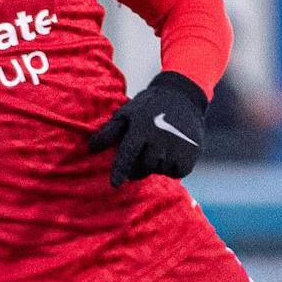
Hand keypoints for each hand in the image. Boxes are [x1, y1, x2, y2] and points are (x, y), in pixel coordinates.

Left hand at [86, 71, 207, 187]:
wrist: (182, 97)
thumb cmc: (148, 107)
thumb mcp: (126, 113)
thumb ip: (109, 132)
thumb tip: (91, 148)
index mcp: (141, 128)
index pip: (128, 154)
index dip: (121, 170)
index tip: (115, 184)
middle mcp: (159, 138)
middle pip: (144, 167)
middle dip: (140, 165)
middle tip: (145, 150)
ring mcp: (176, 146)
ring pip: (160, 169)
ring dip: (157, 164)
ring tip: (160, 147)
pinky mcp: (190, 154)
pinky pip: (176, 172)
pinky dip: (173, 167)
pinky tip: (173, 152)